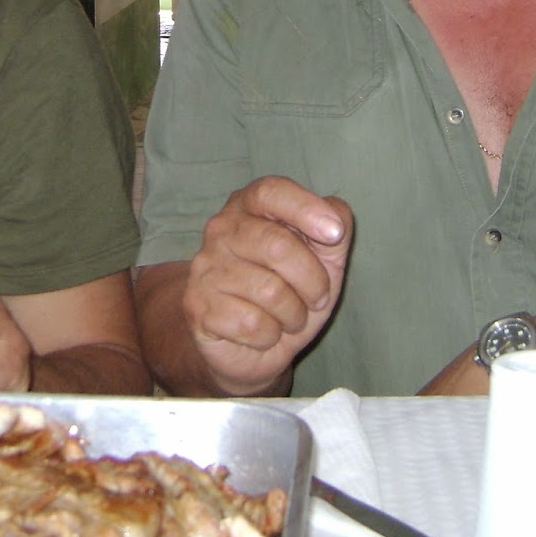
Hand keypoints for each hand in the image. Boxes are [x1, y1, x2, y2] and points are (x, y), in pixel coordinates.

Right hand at [184, 176, 352, 395]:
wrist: (249, 344)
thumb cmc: (291, 291)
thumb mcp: (325, 258)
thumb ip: (337, 230)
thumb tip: (336, 219)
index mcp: (249, 206)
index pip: (270, 192)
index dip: (305, 209)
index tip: (334, 234)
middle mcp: (221, 229)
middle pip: (277, 245)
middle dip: (313, 281)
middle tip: (317, 298)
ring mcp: (205, 267)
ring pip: (269, 291)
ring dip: (293, 314)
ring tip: (288, 317)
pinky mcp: (198, 305)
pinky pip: (251, 324)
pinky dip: (270, 336)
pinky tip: (262, 332)